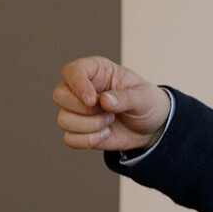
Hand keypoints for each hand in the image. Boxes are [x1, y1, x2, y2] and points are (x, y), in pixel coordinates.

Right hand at [53, 56, 170, 150]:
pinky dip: (88, 140)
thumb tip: (104, 100)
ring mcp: (78, 110)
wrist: (152, 127)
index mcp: (97, 71)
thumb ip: (126, 97)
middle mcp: (82, 89)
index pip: (72, 71)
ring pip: (63, 119)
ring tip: (110, 121)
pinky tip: (105, 134)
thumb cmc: (148, 103)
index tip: (94, 100)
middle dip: (85, 109)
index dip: (78, 85)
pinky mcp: (79, 130)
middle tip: (109, 111)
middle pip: (60, 95)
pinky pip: (70, 139)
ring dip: (90, 125)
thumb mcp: (145, 96)